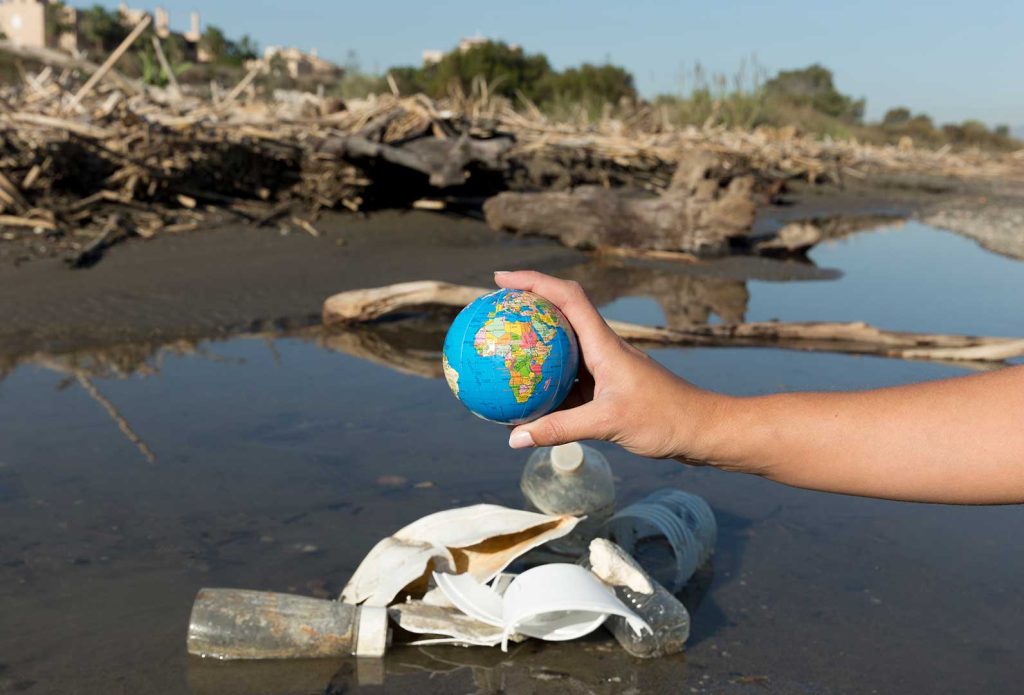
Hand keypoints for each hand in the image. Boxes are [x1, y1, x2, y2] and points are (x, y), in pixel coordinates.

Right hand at [495, 271, 726, 460]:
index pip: (566, 297)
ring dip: (534, 348)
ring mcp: (606, 369)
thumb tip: (515, 438)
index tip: (500, 278)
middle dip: (526, 307)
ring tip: (500, 353)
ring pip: (562, 351)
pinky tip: (525, 403)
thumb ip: (560, 429)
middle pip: (560, 315)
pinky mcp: (608, 390)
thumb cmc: (664, 419)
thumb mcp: (608, 423)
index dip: (533, 281)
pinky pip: (568, 382)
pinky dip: (546, 386)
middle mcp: (604, 349)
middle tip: (492, 311)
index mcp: (605, 343)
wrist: (703, 430)